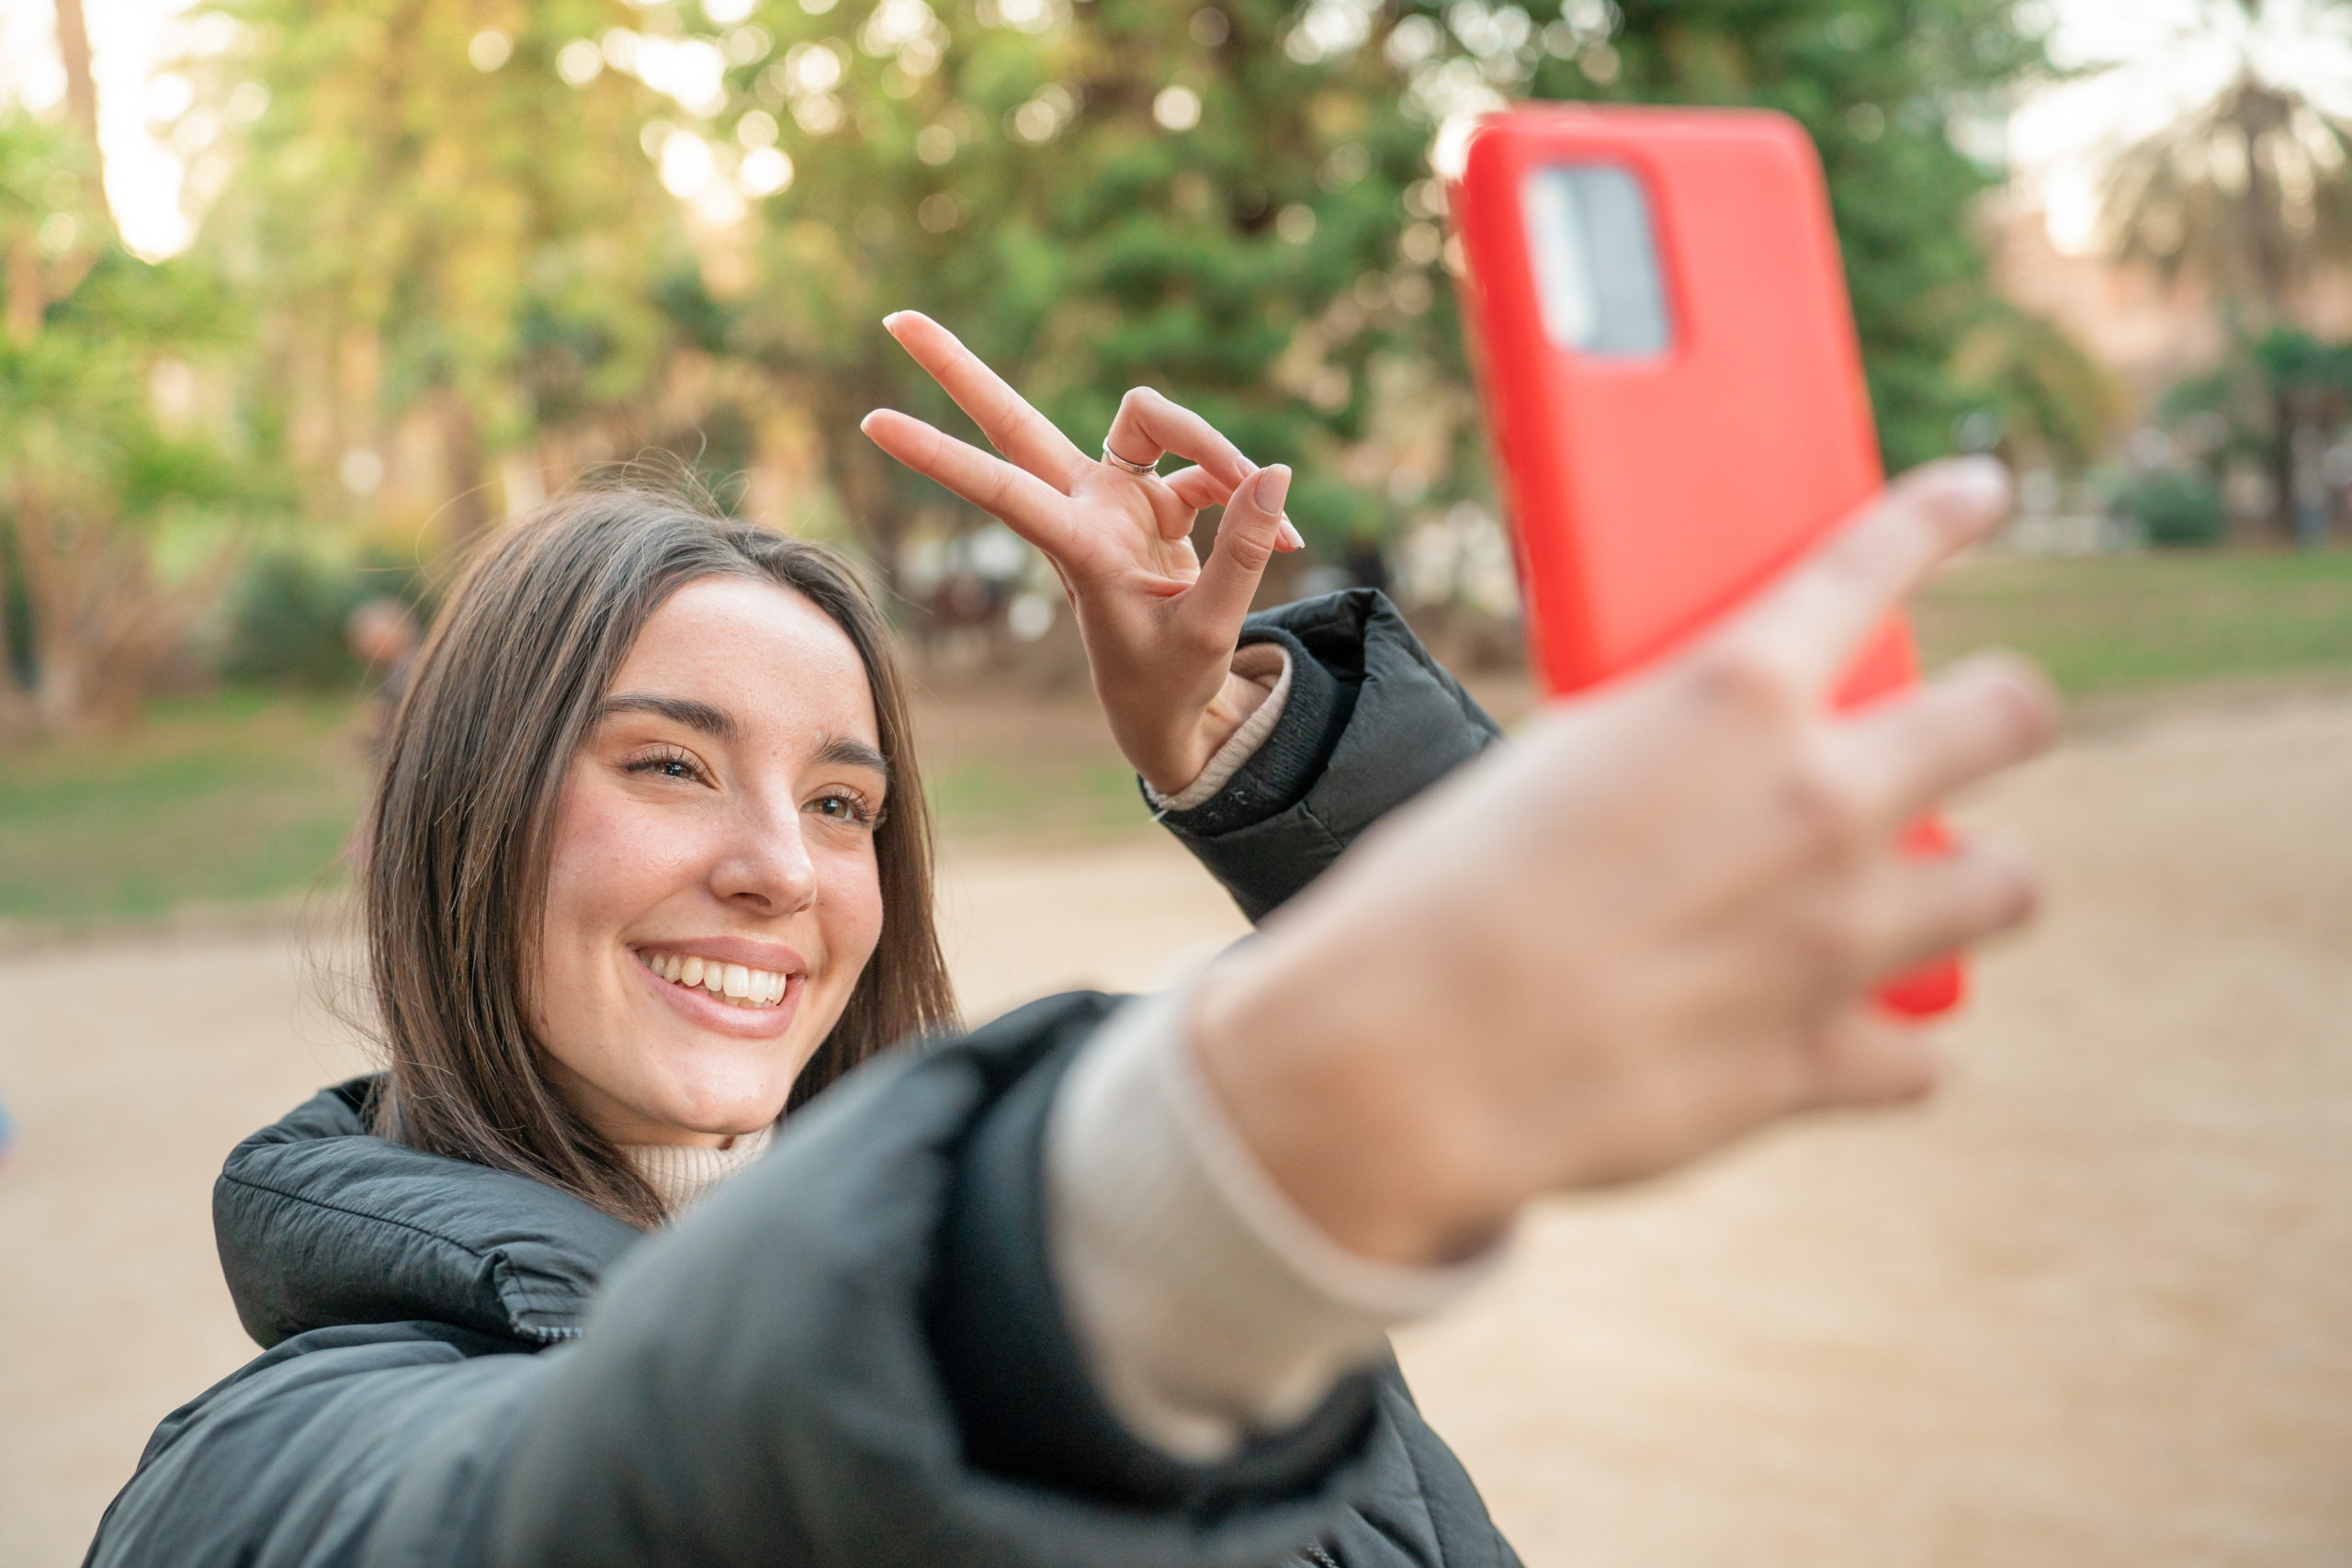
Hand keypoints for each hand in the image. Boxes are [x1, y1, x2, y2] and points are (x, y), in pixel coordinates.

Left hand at [861, 312, 1303, 795]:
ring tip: (1285, 533)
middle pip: (1015, 422)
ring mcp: (1117, 499)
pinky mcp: (1155, 501)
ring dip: (1216, 449)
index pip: (1002, 490)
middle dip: (959, 371)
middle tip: (896, 319)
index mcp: (1076, 551)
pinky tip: (1293, 543)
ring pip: (1151, 420)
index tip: (871, 423)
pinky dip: (1250, 497)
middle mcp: (1084, 511)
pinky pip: (1208, 470)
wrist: (1172, 709)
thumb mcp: (1209, 629)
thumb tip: (1274, 474)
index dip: (942, 455)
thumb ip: (1242, 552)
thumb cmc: (1169, 681)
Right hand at [1187, 458, 2057, 1267]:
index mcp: (1732, 699)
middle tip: (1987, 728)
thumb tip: (1706, 769)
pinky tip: (1854, 1037)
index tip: (1978, 493)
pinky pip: (1921, 1055)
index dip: (1936, 516)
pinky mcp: (1821, 1060)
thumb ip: (1664, 747)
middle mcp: (1817, 802)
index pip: (1870, 562)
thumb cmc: (1439, 896)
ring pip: (2008, 885)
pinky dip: (1889, 1046)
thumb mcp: (1548, 765)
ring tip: (1939, 894)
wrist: (1407, 1060)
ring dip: (1980, 882)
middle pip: (2006, 717)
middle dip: (2007, 713)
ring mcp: (1836, 936)